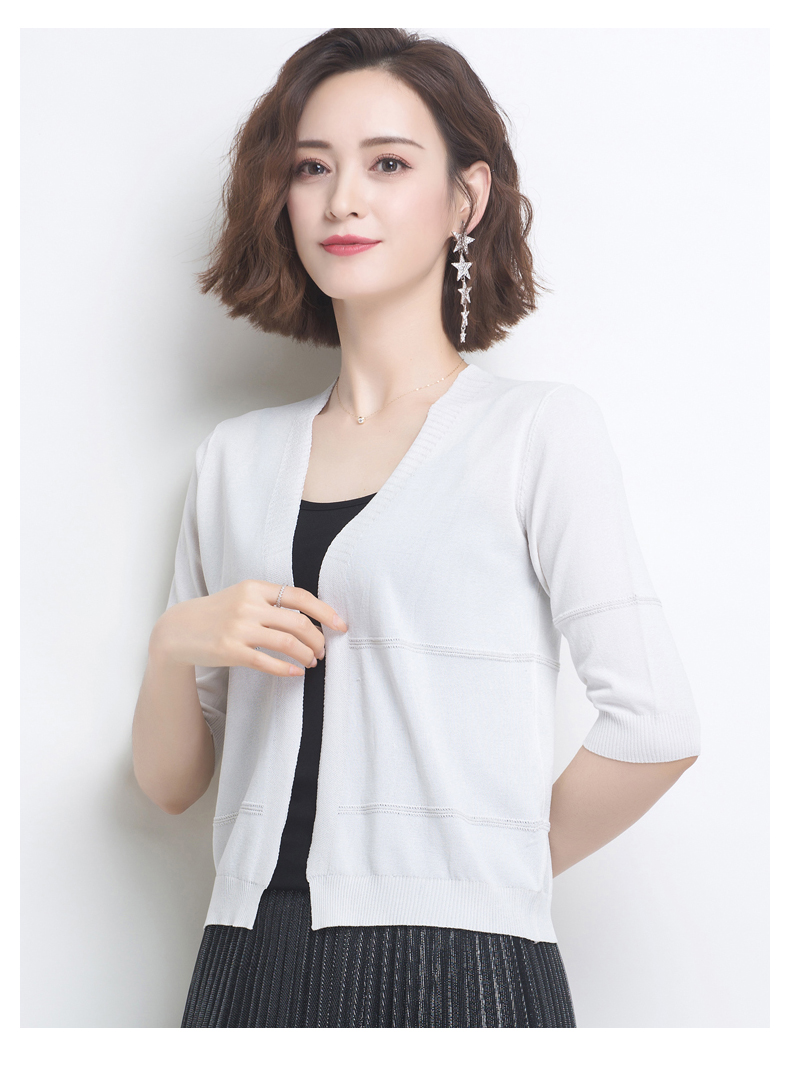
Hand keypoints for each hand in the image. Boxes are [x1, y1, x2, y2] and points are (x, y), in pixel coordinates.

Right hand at [150, 580, 347, 676]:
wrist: (177, 629)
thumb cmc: (216, 613)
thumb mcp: (242, 597)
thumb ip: (271, 600)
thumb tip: (310, 615)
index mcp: (254, 588)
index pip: (300, 596)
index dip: (325, 611)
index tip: (340, 625)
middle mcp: (248, 605)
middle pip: (298, 621)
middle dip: (318, 639)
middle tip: (323, 650)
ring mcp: (238, 628)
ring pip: (287, 642)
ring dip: (306, 654)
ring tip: (312, 662)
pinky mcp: (229, 650)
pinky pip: (266, 662)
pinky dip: (286, 669)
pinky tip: (296, 673)